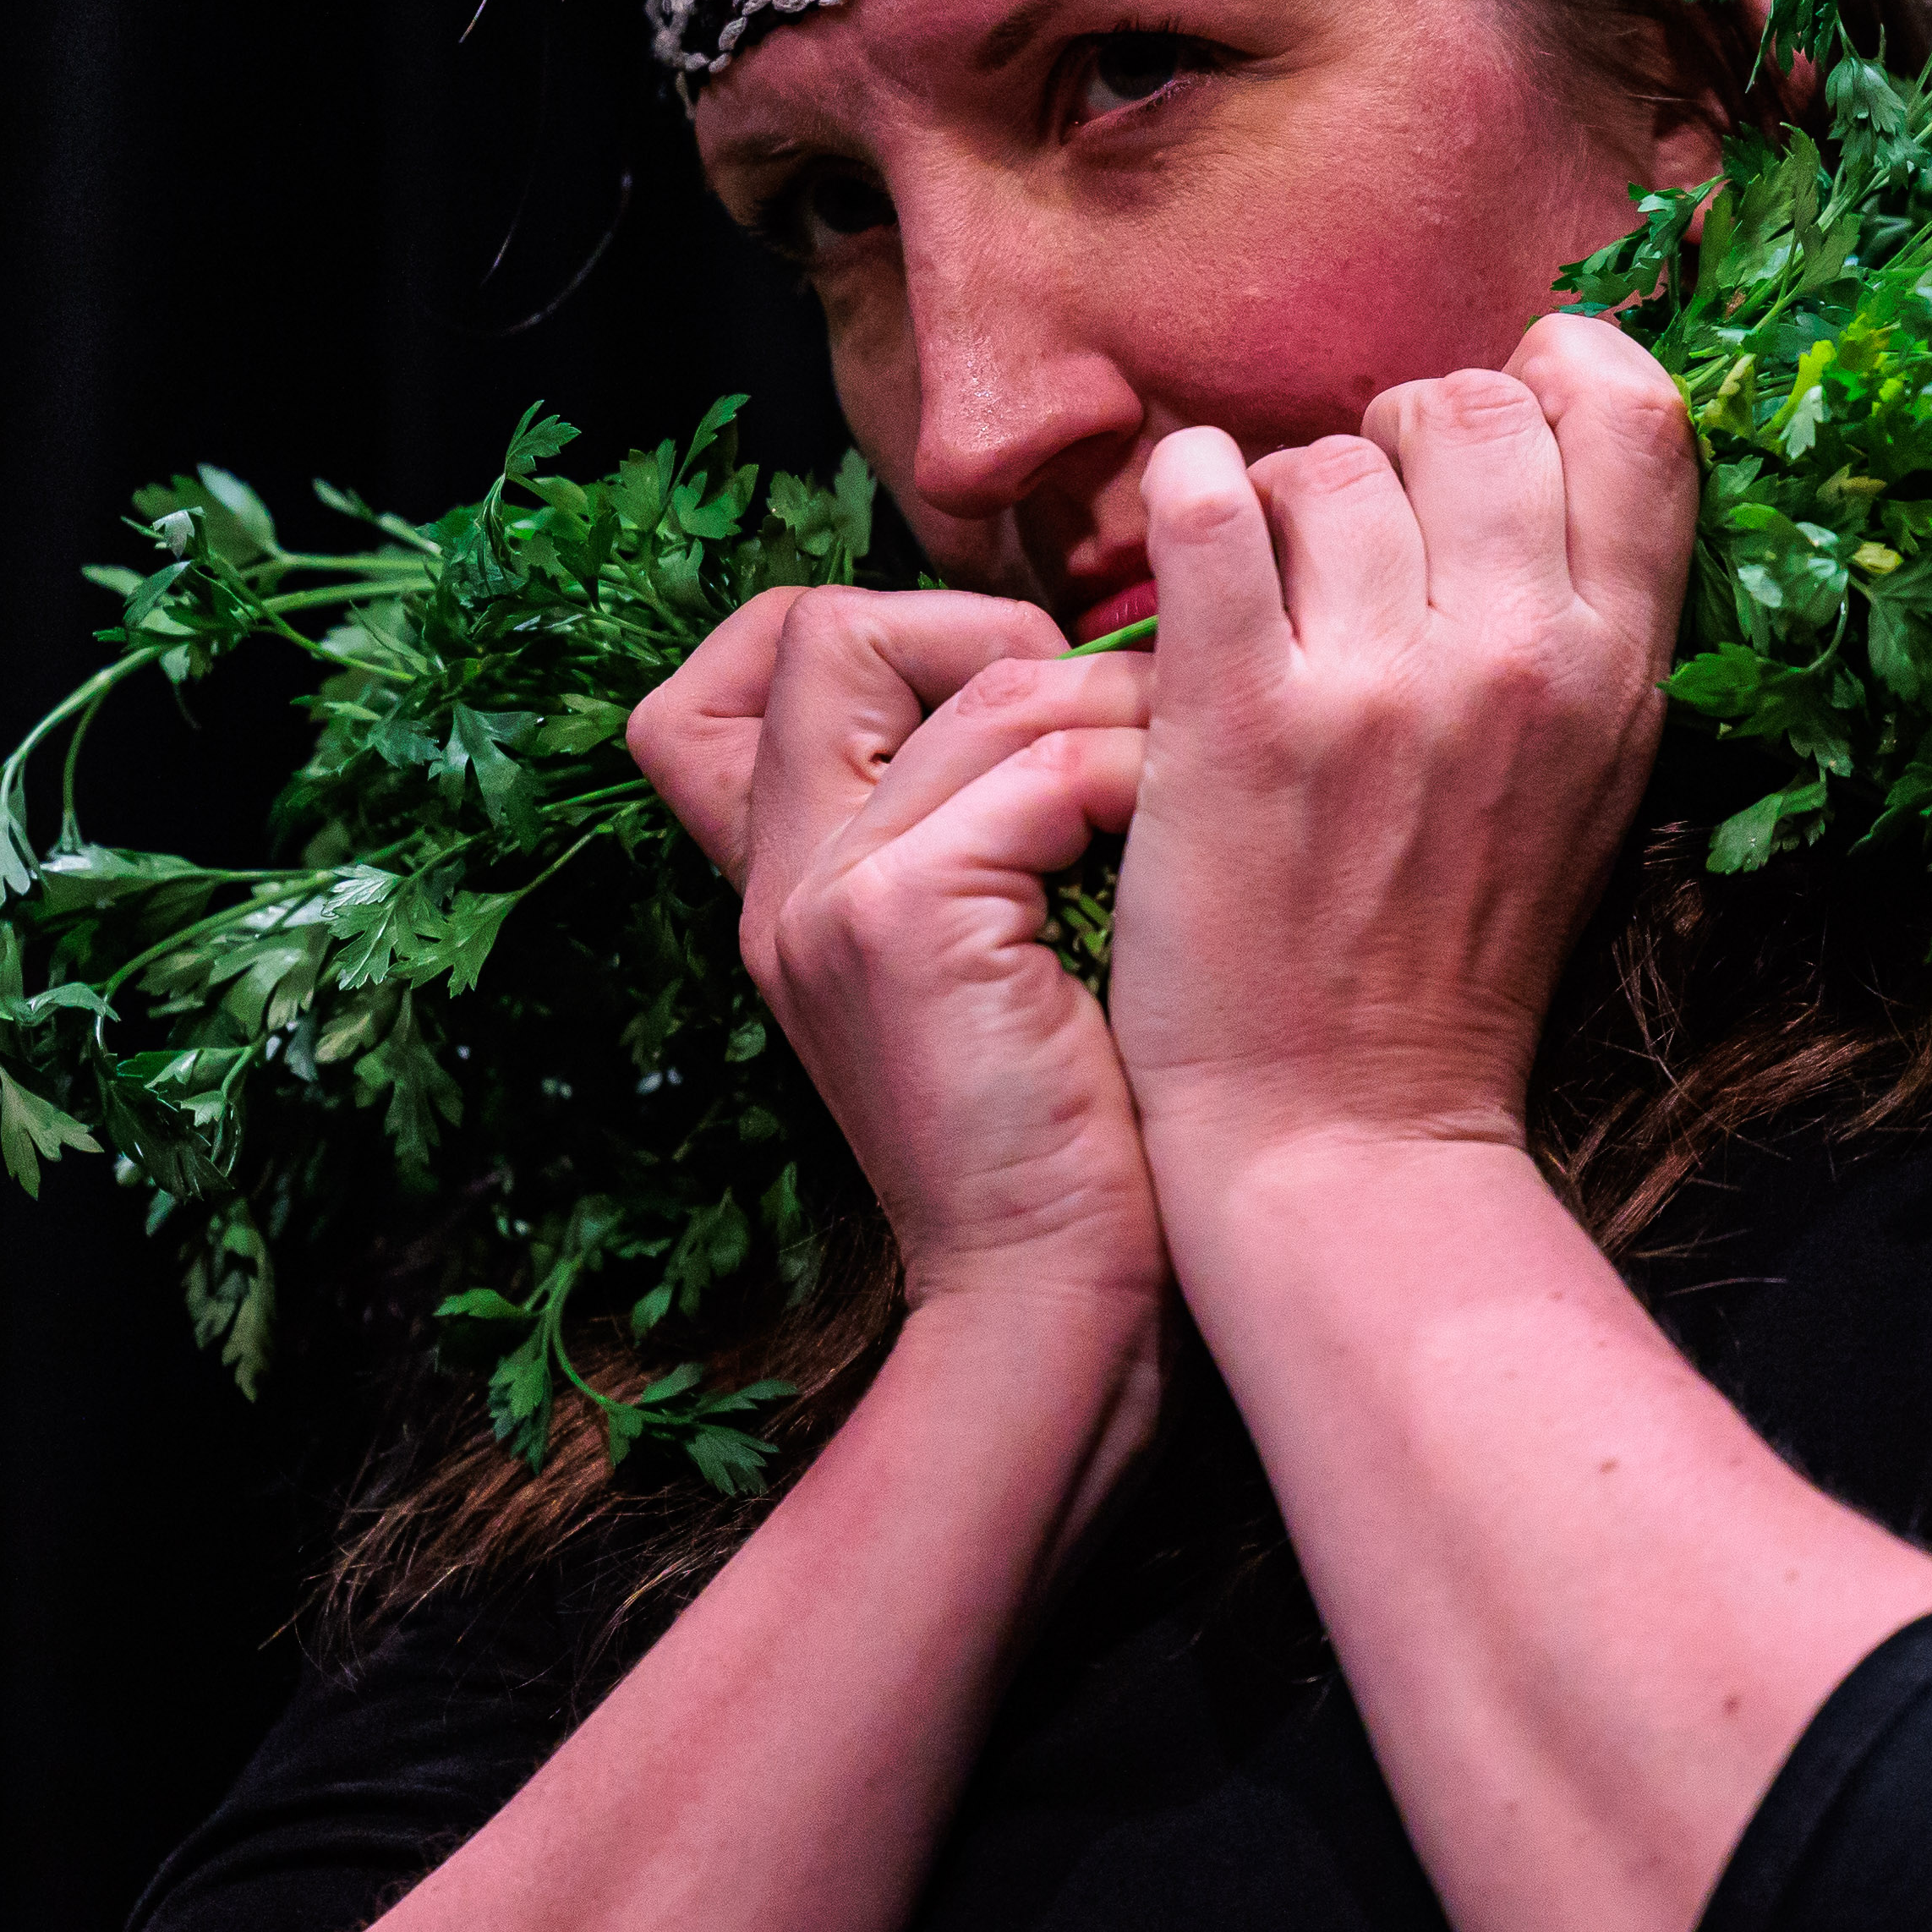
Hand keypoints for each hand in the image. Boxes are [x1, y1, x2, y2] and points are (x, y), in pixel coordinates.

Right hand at [633, 588, 1165, 1320]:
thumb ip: (993, 830)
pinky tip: (1186, 844)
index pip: (744, 668)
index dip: (876, 626)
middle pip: (820, 628)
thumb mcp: (998, 964)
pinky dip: (1140, 776)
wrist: (1060, 1305)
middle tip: (1101, 724)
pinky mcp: (902, 920)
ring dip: (1118, 709)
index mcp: (792, 882)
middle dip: (985, 627)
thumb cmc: (1075, 1135)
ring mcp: (830, 895)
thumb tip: (1085, 670)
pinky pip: (1044, 763)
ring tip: (1188, 785)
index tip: (1011, 684)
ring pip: (980, 684)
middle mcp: (785, 878)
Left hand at [1103, 315, 1699, 1175]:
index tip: (1482, 443)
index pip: (1629, 409)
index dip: (1546, 383)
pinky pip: (1211, 504)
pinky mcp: (1240, 720)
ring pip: (1327, 458)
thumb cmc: (1456, 945)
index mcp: (1620, 667)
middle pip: (1465, 405)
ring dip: (1283, 504)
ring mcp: (1379, 689)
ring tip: (1269, 601)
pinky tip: (1188, 542)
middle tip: (1355, 540)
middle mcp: (1520, 659)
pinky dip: (1188, 493)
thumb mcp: (1590, 775)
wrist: (1349, 1131)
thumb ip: (1584, 610)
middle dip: (1397, 440)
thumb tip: (1543, 423)